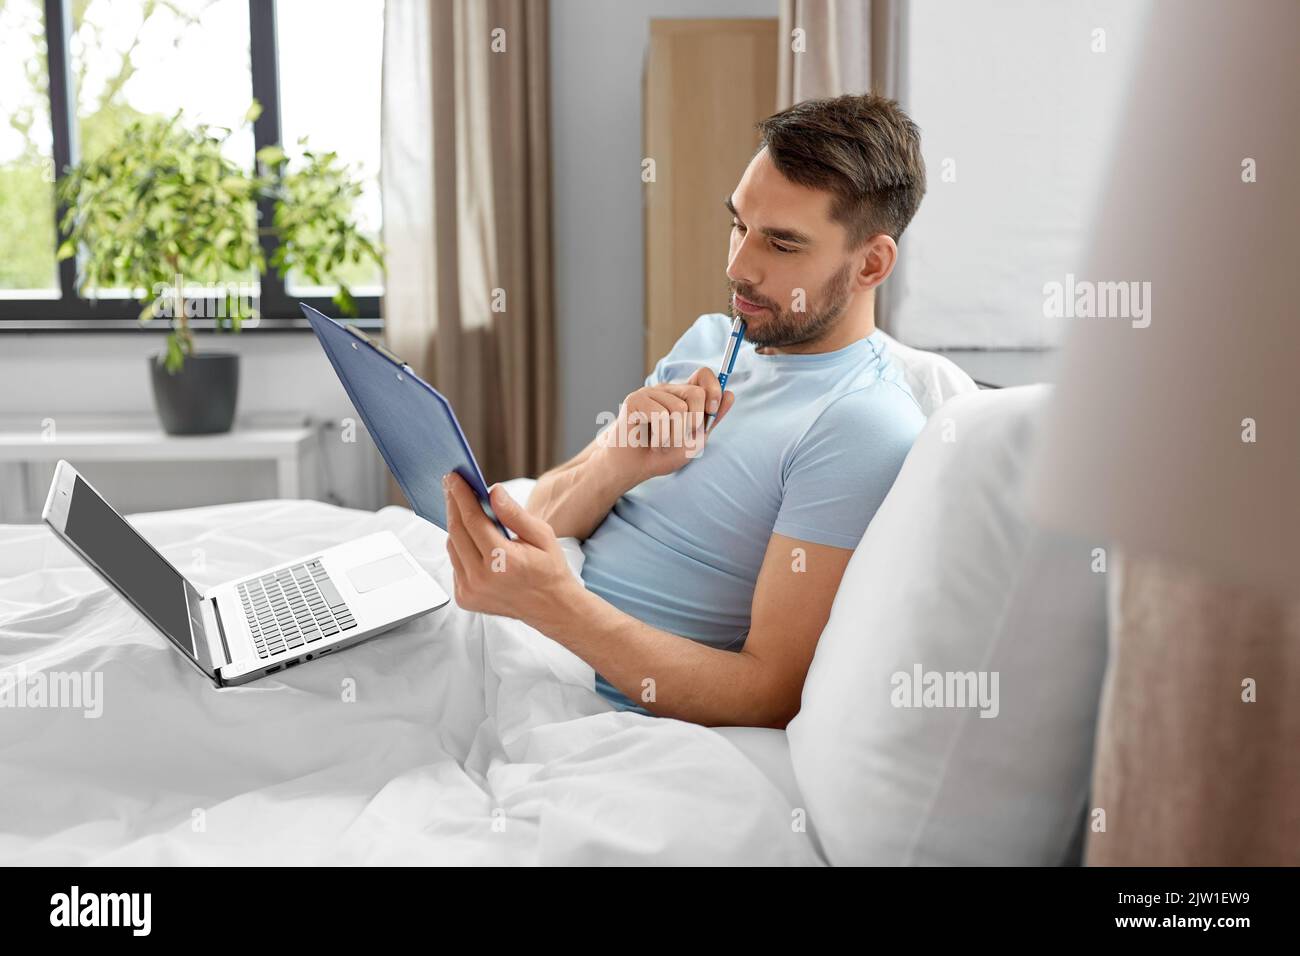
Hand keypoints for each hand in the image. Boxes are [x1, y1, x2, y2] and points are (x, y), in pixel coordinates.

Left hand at [443, 471, 582, 629]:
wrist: (551, 608)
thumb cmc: (549, 569)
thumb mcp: (542, 535)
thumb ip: (514, 513)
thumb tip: (493, 491)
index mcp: (503, 561)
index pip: (473, 520)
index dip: (461, 496)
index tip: (454, 477)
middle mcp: (482, 579)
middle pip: (457, 531)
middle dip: (453, 504)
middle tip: (451, 484)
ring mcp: (470, 591)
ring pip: (452, 547)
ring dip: (457, 526)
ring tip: (464, 508)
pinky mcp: (465, 598)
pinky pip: (455, 563)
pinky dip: (461, 547)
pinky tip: (473, 539)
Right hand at [594, 366, 736, 485]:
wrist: (632, 469)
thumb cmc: (660, 454)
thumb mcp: (694, 440)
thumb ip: (711, 419)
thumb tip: (730, 394)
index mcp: (681, 396)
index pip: (704, 374)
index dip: (713, 389)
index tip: (711, 411)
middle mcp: (666, 390)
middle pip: (696, 393)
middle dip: (694, 423)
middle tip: (681, 438)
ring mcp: (649, 393)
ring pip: (679, 408)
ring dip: (676, 435)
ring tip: (664, 443)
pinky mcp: (635, 400)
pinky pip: (661, 415)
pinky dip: (662, 437)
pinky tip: (653, 443)